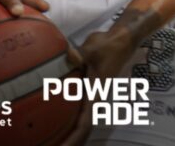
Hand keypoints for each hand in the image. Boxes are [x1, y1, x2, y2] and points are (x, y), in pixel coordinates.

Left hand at [59, 28, 134, 145]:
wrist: (121, 39)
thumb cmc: (108, 46)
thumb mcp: (93, 49)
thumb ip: (79, 54)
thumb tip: (67, 55)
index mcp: (96, 95)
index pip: (84, 124)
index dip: (73, 139)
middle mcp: (94, 99)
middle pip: (82, 128)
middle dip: (70, 141)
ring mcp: (92, 94)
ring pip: (81, 119)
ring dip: (70, 131)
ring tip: (53, 139)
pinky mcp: (89, 87)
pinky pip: (78, 106)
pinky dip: (70, 115)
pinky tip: (56, 114)